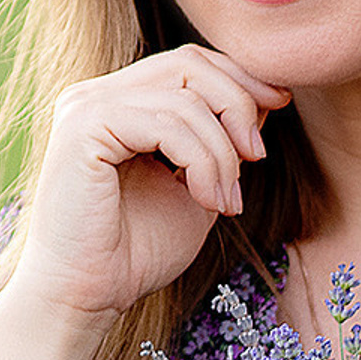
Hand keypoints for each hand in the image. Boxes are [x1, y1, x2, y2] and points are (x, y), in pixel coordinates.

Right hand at [0, 47, 287, 359]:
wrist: (85, 296)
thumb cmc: (134, 252)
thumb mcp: (196, 186)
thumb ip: (220, 143)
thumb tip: (266, 98)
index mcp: (117, 103)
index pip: (188, 63)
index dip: (239, 79)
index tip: (278, 107)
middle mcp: (95, 95)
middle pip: (189, 64)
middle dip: (238, 104)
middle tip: (256, 157)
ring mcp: (85, 106)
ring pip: (185, 98)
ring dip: (222, 153)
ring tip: (226, 202)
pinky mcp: (83, 128)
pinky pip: (165, 124)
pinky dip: (201, 162)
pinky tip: (208, 201)